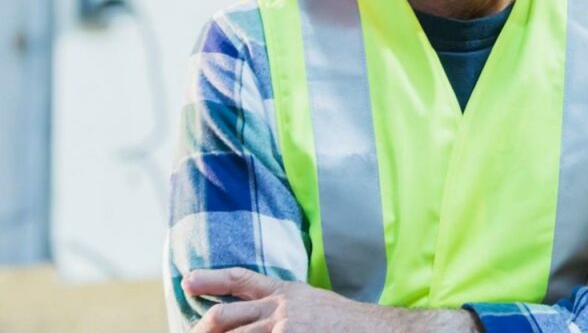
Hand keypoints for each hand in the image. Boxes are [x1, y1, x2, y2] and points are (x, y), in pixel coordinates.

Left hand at [184, 268, 480, 331]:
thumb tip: (254, 316)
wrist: (379, 331)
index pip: (241, 280)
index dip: (212, 279)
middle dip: (202, 328)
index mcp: (286, 291)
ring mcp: (283, 330)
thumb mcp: (312, 302)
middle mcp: (281, 308)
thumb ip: (283, 304)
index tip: (187, 281)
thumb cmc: (347, 323)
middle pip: (225, 316)